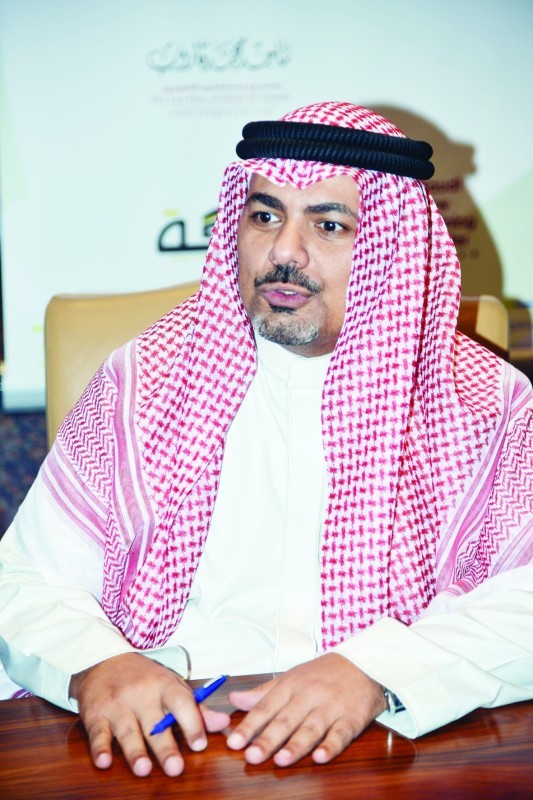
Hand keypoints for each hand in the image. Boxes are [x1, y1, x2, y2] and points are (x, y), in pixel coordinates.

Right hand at [70, 653, 230, 776]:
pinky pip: (98, 733)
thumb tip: (223, 724)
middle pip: (154, 723)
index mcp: (164, 685)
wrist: (104, 660)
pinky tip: (104, 762)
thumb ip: (197, 708)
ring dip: (135, 751)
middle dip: (165, 747)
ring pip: (127, 730)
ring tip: (144, 769)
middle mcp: (141, 694)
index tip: (200, 744)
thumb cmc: (144, 678)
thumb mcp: (171, 685)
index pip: (181, 703)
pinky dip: (99, 748)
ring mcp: (117, 704)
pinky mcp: (96, 714)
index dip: (192, 723)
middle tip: (175, 768)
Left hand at [226, 654, 385, 766]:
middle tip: (252, 756)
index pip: (266, 707)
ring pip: (311, 727)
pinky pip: (341, 733)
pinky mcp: (351, 718)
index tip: (235, 742)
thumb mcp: (290, 677)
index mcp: (291, 685)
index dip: (250, 725)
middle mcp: (309, 695)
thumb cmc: (322, 673)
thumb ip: (263, 692)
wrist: (363, 662)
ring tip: (282, 760)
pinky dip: (331, 745)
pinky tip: (320, 757)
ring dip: (296, 745)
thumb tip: (234, 699)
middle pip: (286, 719)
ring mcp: (330, 707)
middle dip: (268, 739)